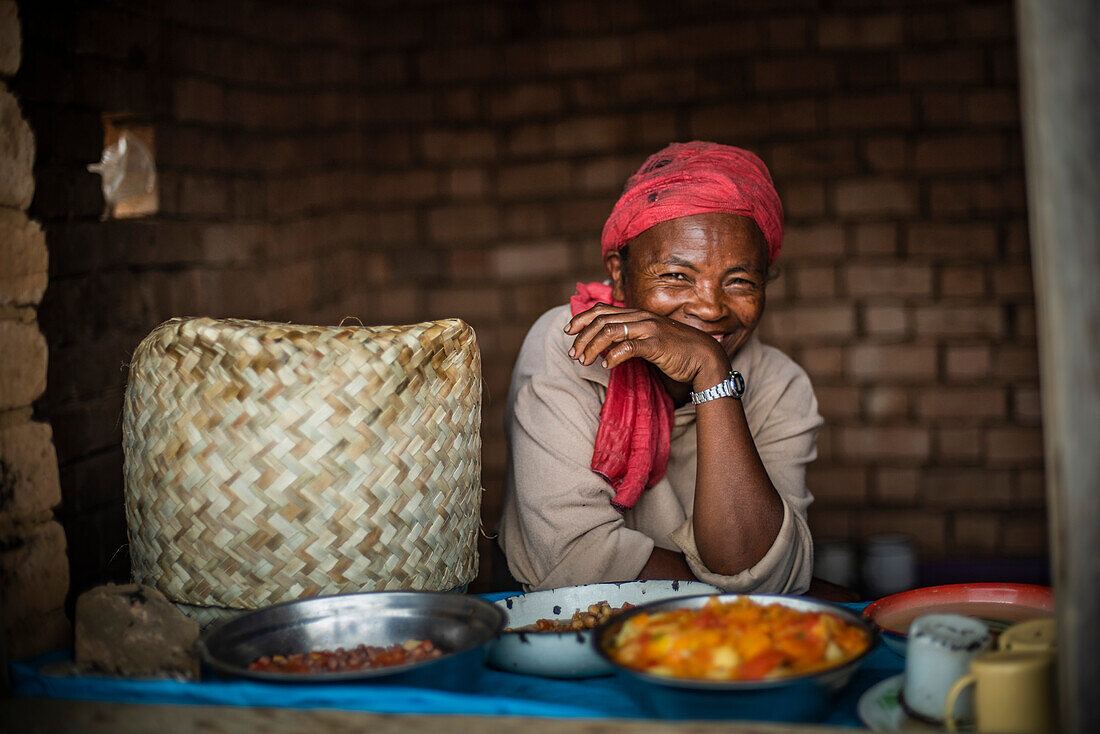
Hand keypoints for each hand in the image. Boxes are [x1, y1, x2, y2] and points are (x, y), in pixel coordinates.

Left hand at [564, 303, 729, 389]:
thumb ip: (630, 338)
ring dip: (592, 346)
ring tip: (584, 361)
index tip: (569, 331)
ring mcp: (649, 329)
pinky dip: (613, 356)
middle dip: (582, 337)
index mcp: (638, 314)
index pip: (602, 310)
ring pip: (610, 331)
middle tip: (573, 354)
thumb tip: (606, 346)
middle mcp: (641, 318)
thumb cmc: (676, 351)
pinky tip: (606, 365)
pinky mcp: (656, 344)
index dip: (582, 318)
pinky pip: (628, 347)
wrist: (704, 357)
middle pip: (601, 321)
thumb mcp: (649, 340)